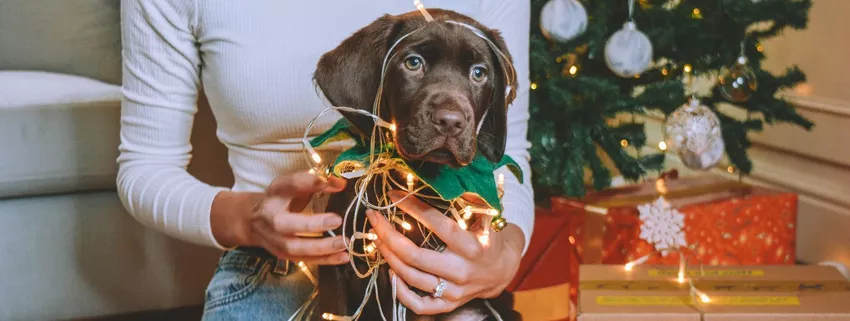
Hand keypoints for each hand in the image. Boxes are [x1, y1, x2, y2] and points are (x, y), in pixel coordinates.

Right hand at [211, 171, 350, 264]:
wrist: (253, 220)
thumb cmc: (281, 199)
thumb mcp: (295, 184)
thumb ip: (318, 181)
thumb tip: (341, 183)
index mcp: (276, 193)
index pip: (291, 184)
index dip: (310, 182)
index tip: (332, 182)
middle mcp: (271, 216)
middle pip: (285, 224)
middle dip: (311, 224)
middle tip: (337, 220)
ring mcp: (275, 239)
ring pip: (295, 248)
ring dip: (321, 248)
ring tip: (343, 243)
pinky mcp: (283, 255)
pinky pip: (304, 260)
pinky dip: (325, 260)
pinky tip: (344, 256)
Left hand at [366, 190, 524, 314]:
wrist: (501, 271)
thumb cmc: (489, 238)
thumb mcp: (487, 216)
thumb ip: (473, 199)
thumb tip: (455, 179)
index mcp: (472, 246)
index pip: (438, 225)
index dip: (414, 208)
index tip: (393, 195)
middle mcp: (462, 271)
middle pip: (416, 255)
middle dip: (388, 235)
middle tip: (374, 217)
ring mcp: (454, 291)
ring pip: (411, 277)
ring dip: (388, 257)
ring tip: (376, 238)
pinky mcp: (448, 304)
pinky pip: (419, 305)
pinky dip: (400, 292)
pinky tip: (391, 272)